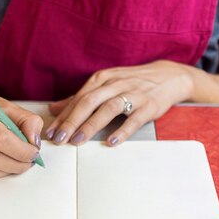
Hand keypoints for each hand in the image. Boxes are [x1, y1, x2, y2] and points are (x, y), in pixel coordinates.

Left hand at [46, 61, 193, 145]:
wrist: (168, 76)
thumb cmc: (132, 82)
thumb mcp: (105, 84)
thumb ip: (80, 98)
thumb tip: (53, 109)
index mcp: (102, 78)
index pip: (78, 99)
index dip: (62, 117)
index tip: (50, 133)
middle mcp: (115, 84)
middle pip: (89, 102)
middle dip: (71, 121)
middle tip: (59, 139)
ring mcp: (133, 94)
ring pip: (108, 108)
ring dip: (91, 125)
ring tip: (78, 141)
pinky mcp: (148, 106)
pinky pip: (134, 119)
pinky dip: (122, 130)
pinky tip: (111, 142)